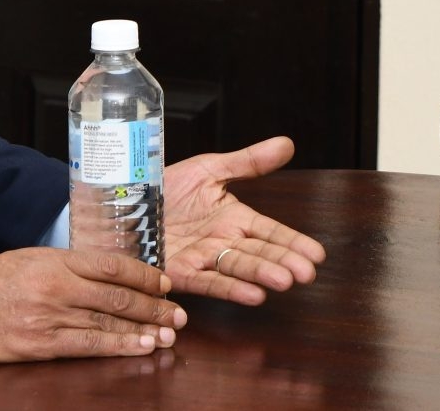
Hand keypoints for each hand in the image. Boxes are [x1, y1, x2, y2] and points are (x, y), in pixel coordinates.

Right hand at [0, 247, 185, 362]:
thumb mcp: (24, 259)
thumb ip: (62, 266)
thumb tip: (100, 275)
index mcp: (53, 259)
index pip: (111, 264)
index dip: (144, 274)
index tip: (165, 282)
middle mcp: (54, 286)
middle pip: (116, 295)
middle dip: (152, 305)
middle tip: (178, 312)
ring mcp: (47, 317)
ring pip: (107, 322)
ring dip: (143, 329)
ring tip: (169, 333)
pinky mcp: (37, 346)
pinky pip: (86, 346)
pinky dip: (117, 347)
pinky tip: (139, 348)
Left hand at [164, 136, 326, 304]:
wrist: (122, 202)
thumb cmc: (163, 187)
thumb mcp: (208, 168)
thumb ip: (248, 162)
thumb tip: (287, 144)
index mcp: (232, 218)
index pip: (270, 231)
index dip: (293, 242)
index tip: (317, 255)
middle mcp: (221, 241)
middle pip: (259, 252)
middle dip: (284, 262)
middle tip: (307, 273)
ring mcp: (202, 258)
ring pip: (238, 267)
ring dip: (261, 274)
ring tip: (285, 281)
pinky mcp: (179, 273)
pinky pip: (208, 280)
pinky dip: (230, 288)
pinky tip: (252, 294)